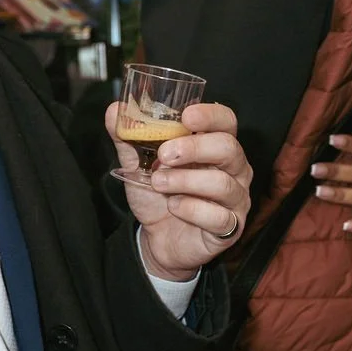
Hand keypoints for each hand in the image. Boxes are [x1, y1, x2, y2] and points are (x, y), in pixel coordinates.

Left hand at [106, 101, 251, 278]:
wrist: (158, 239)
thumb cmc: (158, 196)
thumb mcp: (139, 165)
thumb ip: (128, 138)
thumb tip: (114, 111)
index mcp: (215, 146)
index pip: (226, 121)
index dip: (210, 115)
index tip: (186, 117)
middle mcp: (234, 169)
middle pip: (228, 148)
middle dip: (194, 148)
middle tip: (164, 156)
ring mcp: (236, 198)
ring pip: (222, 183)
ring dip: (184, 181)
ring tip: (159, 183)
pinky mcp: (230, 227)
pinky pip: (218, 217)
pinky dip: (192, 210)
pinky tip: (174, 206)